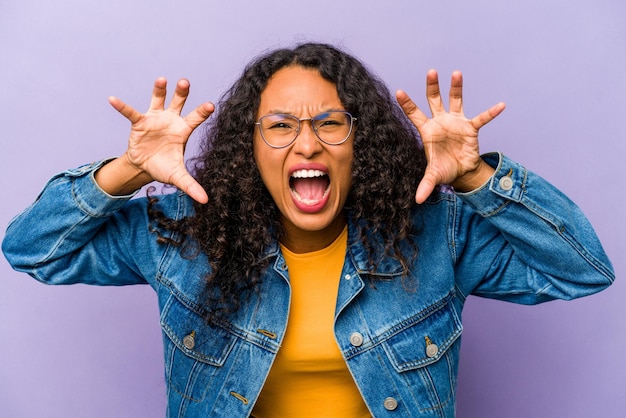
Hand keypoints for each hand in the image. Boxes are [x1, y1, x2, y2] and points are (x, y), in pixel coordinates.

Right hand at [107, 77, 213, 202]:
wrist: (145, 166)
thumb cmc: (164, 167)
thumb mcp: (177, 177)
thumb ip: (191, 186)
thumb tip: (205, 201)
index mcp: (183, 131)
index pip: (196, 118)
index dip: (202, 112)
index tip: (211, 105)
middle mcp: (171, 120)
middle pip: (179, 103)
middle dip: (182, 93)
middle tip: (185, 82)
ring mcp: (155, 119)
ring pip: (158, 100)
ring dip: (159, 90)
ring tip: (162, 79)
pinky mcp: (139, 122)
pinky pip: (130, 112)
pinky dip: (122, 106)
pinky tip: (112, 99)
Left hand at [396, 70, 504, 202]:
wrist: (461, 171)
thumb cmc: (444, 170)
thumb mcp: (434, 177)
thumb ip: (425, 185)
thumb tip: (417, 201)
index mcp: (427, 131)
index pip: (414, 114)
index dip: (407, 104)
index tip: (399, 92)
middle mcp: (440, 122)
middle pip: (434, 100)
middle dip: (432, 87)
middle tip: (431, 72)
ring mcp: (455, 122)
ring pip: (455, 100)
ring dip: (456, 87)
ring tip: (456, 73)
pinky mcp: (470, 127)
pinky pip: (482, 118)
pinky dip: (491, 112)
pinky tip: (501, 106)